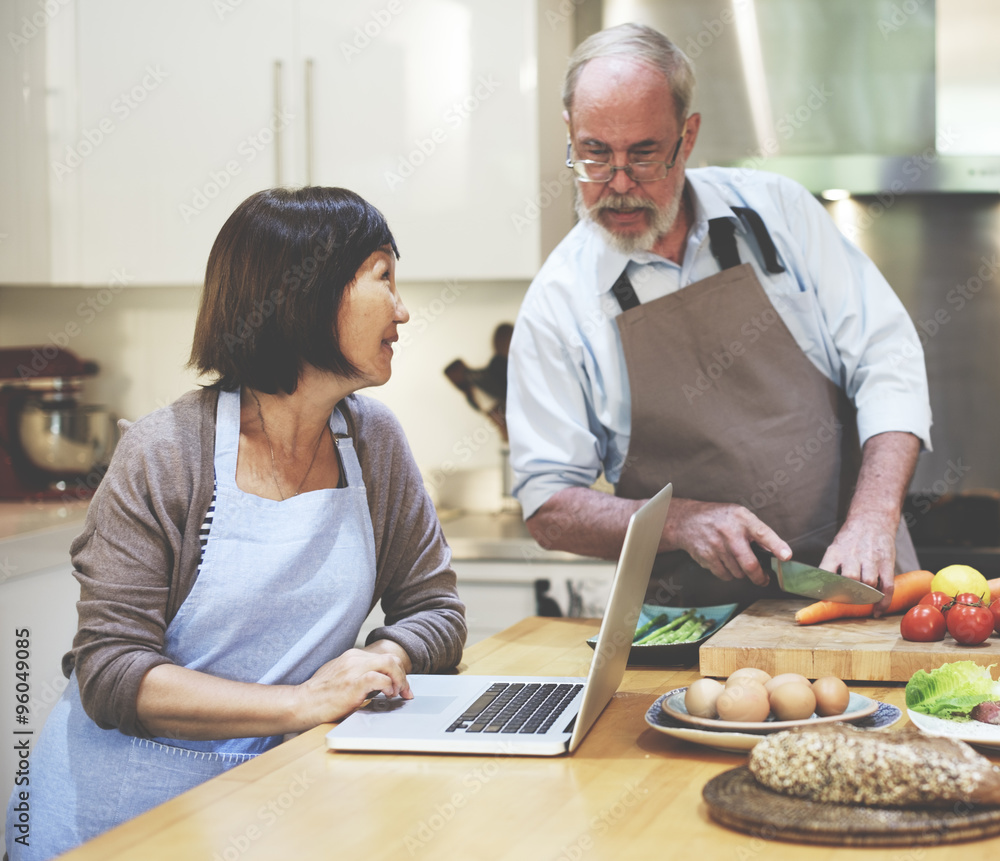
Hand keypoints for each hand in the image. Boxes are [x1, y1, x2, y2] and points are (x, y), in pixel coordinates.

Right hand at [293, 646, 411, 725]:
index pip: (383, 657)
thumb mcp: (338, 677)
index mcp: (351, 656)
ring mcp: (354, 669)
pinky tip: (388, 695)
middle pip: (390, 658)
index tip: (401, 686)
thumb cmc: (319, 695)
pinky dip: (389, 686)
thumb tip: (373, 683)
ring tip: (398, 693)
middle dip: (403, 675)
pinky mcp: (354, 683)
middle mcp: (354, 658)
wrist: (302, 703)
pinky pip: (380, 678)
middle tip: (405, 691)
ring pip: (389, 664)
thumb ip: (355, 674)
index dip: (396, 671)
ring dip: (400, 680)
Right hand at [665, 499, 791, 585]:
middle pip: (749, 563)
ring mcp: (716, 545)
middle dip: (759, 577)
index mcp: (742, 518)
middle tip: (763, 579)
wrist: (686, 520)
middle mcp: (729, 531)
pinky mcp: (706, 556)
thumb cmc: (718, 518)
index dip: (776, 545)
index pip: (762, 533)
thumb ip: (757, 530)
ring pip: (737, 572)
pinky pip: (724, 575)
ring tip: (736, 562)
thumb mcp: (739, 515)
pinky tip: (725, 563)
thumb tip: (776, 549)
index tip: (786, 556)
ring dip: (741, 573)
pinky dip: (728, 574)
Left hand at [819, 515, 896, 615]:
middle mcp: (853, 555)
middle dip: (847, 595)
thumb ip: (830, 566)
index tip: (824, 601)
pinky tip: (877, 610)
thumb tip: (818, 589)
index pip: (826, 573)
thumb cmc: (850, 538)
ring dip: (865, 596)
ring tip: (861, 601)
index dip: (825, 589)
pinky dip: (883, 602)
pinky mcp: (887, 563)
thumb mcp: (835, 547)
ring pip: (868, 583)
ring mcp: (871, 559)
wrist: (872, 519)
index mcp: (835, 552)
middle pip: (850, 580)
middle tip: (846, 602)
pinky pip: (887, 586)